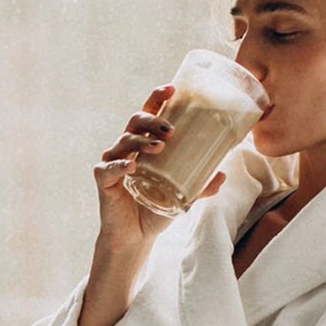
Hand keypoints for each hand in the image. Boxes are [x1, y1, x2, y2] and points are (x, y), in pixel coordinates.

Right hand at [94, 84, 224, 258]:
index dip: (157, 98)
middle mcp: (127, 148)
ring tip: (160, 147)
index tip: (172, 88)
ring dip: (142, 141)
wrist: (136, 237)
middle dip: (152, 120)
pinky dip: (120, 165)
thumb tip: (222, 175)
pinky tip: (131, 166)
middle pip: (135, 122)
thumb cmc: (156, 210)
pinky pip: (109, 168)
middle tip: (171, 130)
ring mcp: (113, 162)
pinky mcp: (103, 180)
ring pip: (123, 141)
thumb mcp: (183, 197)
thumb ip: (201, 187)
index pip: (148, 113)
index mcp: (144, 144)